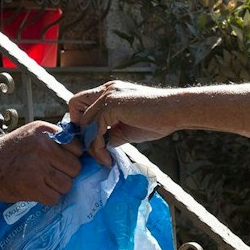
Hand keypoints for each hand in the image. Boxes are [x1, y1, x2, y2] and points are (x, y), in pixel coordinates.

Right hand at [0, 120, 83, 205]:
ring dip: (57, 188)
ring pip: (67, 184)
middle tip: (50, 175)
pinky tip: (37, 191)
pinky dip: (48, 198)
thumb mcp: (30, 135)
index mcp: (44, 131)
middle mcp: (42, 146)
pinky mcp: (32, 186)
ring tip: (43, 183)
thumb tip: (81, 152)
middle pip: (75, 167)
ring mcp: (38, 166)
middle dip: (65, 174)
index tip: (59, 161)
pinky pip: (55, 197)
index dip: (70, 157)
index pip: (77, 147)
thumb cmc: (8, 153)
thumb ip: (53, 139)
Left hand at [67, 80, 181, 166]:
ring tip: (104, 159)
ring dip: (91, 145)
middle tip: (93, 151)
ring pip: (84, 122)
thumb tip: (97, 147)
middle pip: (74, 106)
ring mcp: (107, 95)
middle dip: (81, 132)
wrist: (175, 112)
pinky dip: (97, 147)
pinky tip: (107, 157)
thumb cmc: (157, 119)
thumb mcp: (126, 128)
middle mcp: (105, 90)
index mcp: (109, 92)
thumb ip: (109, 133)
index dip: (81, 122)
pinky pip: (95, 129)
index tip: (90, 141)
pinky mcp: (111, 105)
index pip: (80, 102)